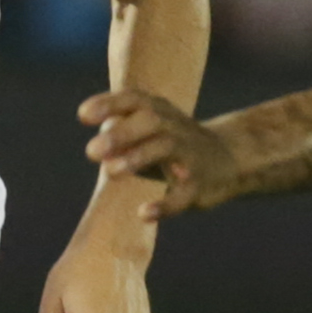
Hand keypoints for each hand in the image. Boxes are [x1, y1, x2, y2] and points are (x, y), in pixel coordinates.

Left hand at [82, 87, 243, 212]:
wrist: (228, 159)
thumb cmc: (173, 144)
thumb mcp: (148, 132)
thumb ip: (120, 136)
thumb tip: (96, 149)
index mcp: (159, 111)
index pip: (134, 99)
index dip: (110, 104)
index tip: (83, 116)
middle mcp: (174, 128)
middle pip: (150, 121)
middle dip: (121, 134)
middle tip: (91, 151)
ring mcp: (188, 155)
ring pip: (165, 149)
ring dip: (137, 158)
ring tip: (109, 172)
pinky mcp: (198, 186)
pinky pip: (182, 195)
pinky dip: (164, 205)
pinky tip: (143, 213)